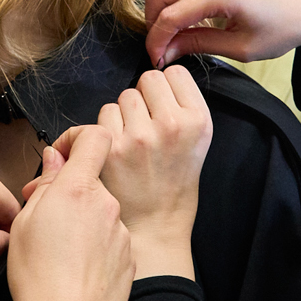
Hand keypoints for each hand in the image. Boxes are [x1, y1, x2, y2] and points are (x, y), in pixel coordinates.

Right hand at [4, 126, 134, 300]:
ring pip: (102, 213)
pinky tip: (79, 269)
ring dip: (84, 223)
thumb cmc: (38, 277)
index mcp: (77, 189)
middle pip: (93, 182)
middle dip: (72, 193)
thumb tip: (56, 162)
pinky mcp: (130, 257)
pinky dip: (97, 247)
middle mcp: (107, 205)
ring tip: (61, 253)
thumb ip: (45, 186)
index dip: (79, 140)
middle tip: (46, 219)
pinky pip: (112, 240)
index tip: (64, 155)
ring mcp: (122, 232)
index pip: (96, 138)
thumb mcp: (24, 224)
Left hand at [56, 66, 210, 279]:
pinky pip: (103, 116)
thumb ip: (181, 106)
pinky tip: (118, 151)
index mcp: (198, 121)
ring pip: (122, 98)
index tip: (165, 107)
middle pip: (146, 81)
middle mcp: (171, 125)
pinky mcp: (111, 148)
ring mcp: (139, 136)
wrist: (155, 227)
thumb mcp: (198, 143)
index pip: (174, 73)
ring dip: (124, 115)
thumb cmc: (174, 184)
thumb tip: (160, 73)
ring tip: (134, 143)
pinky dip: (106, 130)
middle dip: (144, 100)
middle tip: (148, 129)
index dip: (166, 89)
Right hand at [143, 0, 300, 67]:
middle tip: (163, 45)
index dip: (156, 41)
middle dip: (152, 19)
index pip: (170, 16)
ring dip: (165, 8)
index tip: (156, 60)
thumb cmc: (285, 28)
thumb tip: (165, 52)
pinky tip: (192, 21)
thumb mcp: (241, 48)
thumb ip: (198, 45)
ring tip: (178, 35)